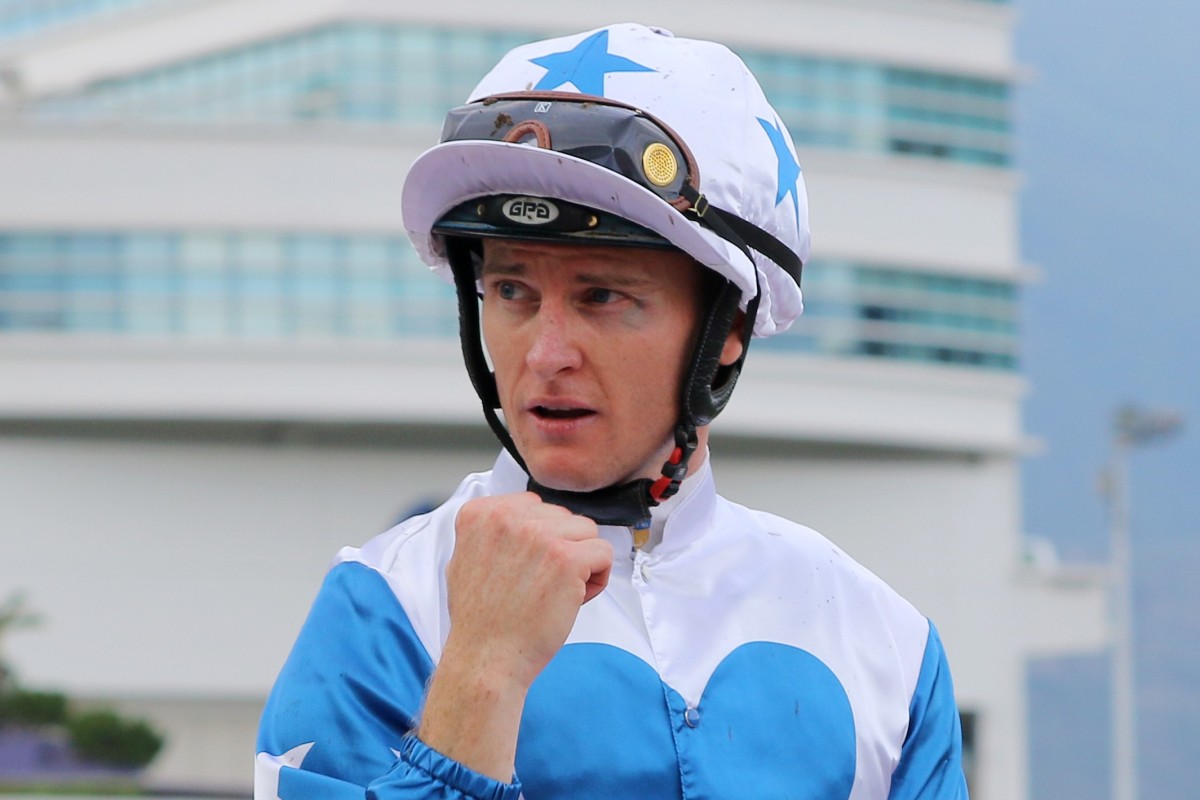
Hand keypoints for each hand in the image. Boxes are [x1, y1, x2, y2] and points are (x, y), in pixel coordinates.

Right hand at [417, 492, 612, 781]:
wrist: (486, 660)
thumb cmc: (480, 619)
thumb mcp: (465, 559)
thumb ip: (492, 530)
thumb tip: (528, 511)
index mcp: (480, 513)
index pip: (534, 505)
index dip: (538, 540)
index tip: (522, 570)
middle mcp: (507, 517)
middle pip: (562, 517)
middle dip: (561, 549)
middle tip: (539, 586)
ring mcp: (539, 535)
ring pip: (586, 531)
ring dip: (581, 562)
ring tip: (556, 593)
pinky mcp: (567, 558)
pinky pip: (603, 552)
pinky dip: (597, 578)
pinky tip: (574, 600)